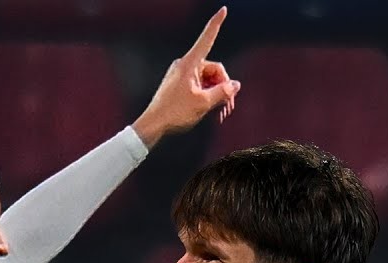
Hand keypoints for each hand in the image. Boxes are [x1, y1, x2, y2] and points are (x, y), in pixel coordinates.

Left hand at [131, 6, 240, 147]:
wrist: (152, 126)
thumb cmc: (174, 113)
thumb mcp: (203, 103)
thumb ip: (222, 92)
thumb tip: (235, 85)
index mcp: (189, 64)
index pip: (206, 39)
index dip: (216, 24)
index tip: (223, 9)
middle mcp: (184, 66)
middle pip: (214, 69)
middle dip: (224, 87)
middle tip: (228, 107)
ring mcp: (181, 76)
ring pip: (208, 80)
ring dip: (217, 95)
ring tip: (220, 113)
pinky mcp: (179, 86)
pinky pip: (199, 86)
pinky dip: (208, 97)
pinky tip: (212, 112)